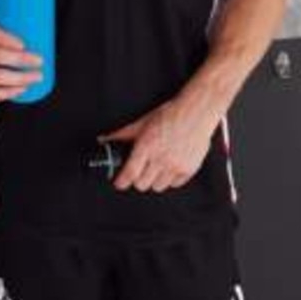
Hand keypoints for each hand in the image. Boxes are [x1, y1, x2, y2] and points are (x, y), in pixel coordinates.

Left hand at [97, 100, 217, 192]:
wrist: (196, 112)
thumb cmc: (170, 115)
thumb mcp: (142, 122)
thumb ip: (122, 134)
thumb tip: (103, 140)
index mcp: (147, 146)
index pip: (130, 173)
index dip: (121, 181)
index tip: (119, 183)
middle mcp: (161, 158)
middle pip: (142, 184)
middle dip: (137, 179)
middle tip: (138, 171)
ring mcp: (176, 166)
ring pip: (157, 187)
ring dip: (153, 180)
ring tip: (155, 168)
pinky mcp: (189, 169)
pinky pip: (174, 185)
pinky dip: (170, 179)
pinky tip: (169, 167)